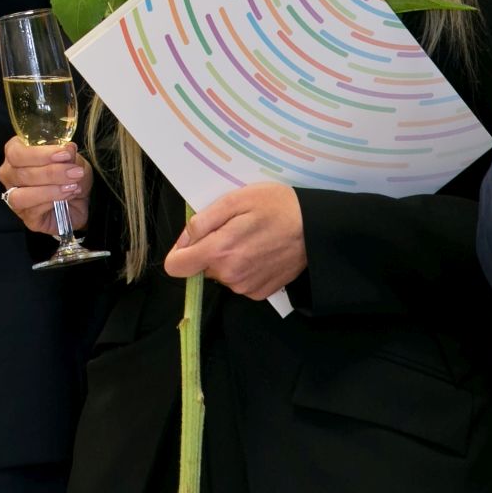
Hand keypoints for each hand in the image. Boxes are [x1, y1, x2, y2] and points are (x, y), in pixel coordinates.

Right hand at [0, 137, 91, 233]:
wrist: (81, 200)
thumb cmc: (70, 175)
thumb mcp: (73, 159)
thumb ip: (68, 154)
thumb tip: (68, 148)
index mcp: (15, 154)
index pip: (15, 151)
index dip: (39, 154)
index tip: (64, 154)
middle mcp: (10, 175)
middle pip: (20, 174)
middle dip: (51, 172)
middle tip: (75, 172)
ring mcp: (15, 198)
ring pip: (22, 195)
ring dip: (50, 190)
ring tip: (72, 186)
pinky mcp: (27, 217)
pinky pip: (33, 210)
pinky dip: (53, 201)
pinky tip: (68, 195)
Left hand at [163, 182, 307, 299]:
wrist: (316, 228)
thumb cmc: (276, 206)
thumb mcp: (235, 200)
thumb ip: (202, 221)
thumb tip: (182, 240)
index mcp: (219, 252)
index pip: (175, 267)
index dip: (180, 251)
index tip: (194, 239)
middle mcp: (229, 276)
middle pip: (201, 267)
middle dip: (210, 249)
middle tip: (234, 229)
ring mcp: (246, 287)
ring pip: (221, 274)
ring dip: (228, 259)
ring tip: (251, 238)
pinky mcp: (260, 293)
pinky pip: (239, 281)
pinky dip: (244, 268)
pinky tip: (261, 252)